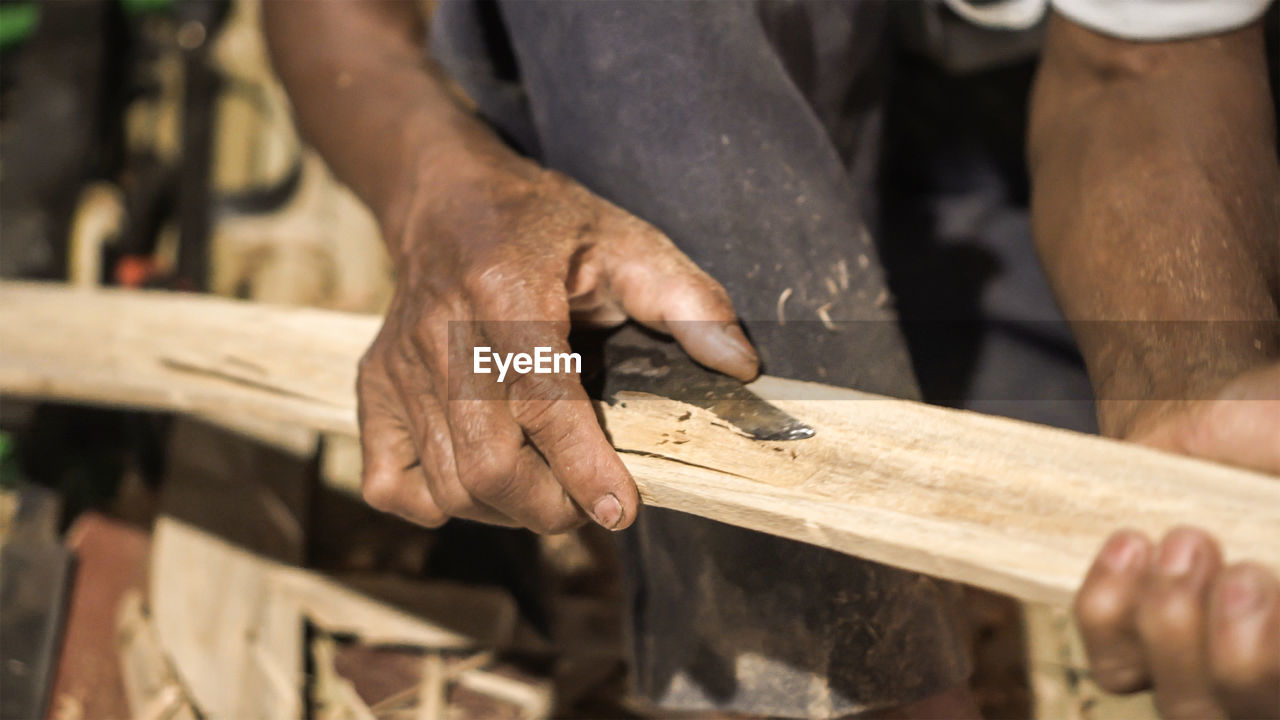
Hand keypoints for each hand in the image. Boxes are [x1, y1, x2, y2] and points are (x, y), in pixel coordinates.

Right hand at [356, 155, 756, 532]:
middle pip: (488, 463)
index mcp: (507, 292)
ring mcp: (399, 367)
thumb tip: (741, 367)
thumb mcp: (625, 241)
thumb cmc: (542, 225)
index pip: (543, 401)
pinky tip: (479, 480)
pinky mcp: (373, 388)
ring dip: (509, 511)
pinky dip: (438, 503)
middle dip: (551, 507)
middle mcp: (442, 335)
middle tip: (592, 504)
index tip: (624, 510)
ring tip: (550, 492)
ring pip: (447, 484)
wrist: (444, 199)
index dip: (586, 468)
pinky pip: (390, 482)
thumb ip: (688, 300)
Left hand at [1076, 363, 1279, 717]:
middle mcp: (1266, 668)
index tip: (1270, 585)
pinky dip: (1114, 608)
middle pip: (1247, 712)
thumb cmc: (1269, 442)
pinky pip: (1115, 663)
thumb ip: (1278, 458)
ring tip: (1178, 542)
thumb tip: (1276, 504)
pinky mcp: (1132, 642)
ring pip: (1185, 705)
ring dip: (1173, 625)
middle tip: (1237, 570)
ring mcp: (1198, 665)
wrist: (1206, 421)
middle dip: (1242, 655)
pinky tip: (1129, 544)